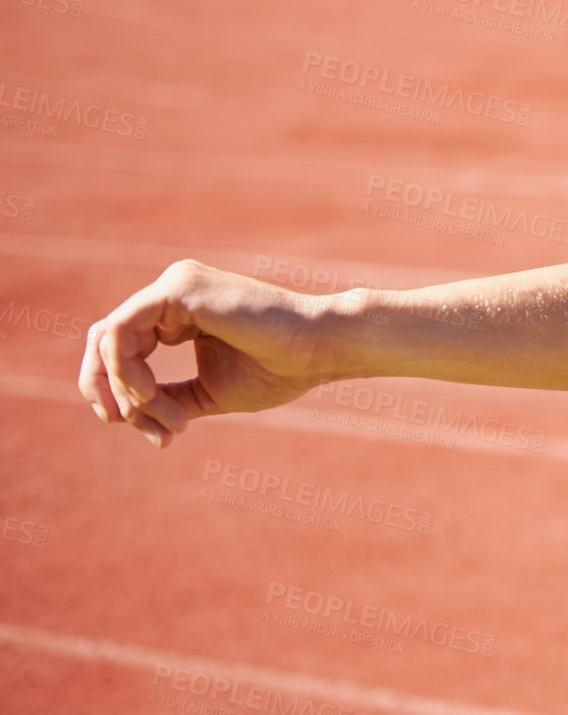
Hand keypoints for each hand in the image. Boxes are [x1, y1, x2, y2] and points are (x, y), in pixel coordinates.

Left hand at [77, 259, 334, 448]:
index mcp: (179, 310)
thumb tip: (121, 414)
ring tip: (163, 416)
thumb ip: (166, 397)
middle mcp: (173, 290)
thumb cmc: (278, 370)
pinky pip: (120, 331)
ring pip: (108, 338)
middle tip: (127, 424)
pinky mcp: (178, 289)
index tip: (141, 429)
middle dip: (103, 387)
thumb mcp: (208, 391)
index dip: (115, 389)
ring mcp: (174, 284)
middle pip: (102, 339)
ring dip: (123, 387)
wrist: (318, 351)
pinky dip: (124, 368)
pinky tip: (147, 393)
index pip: (121, 345)